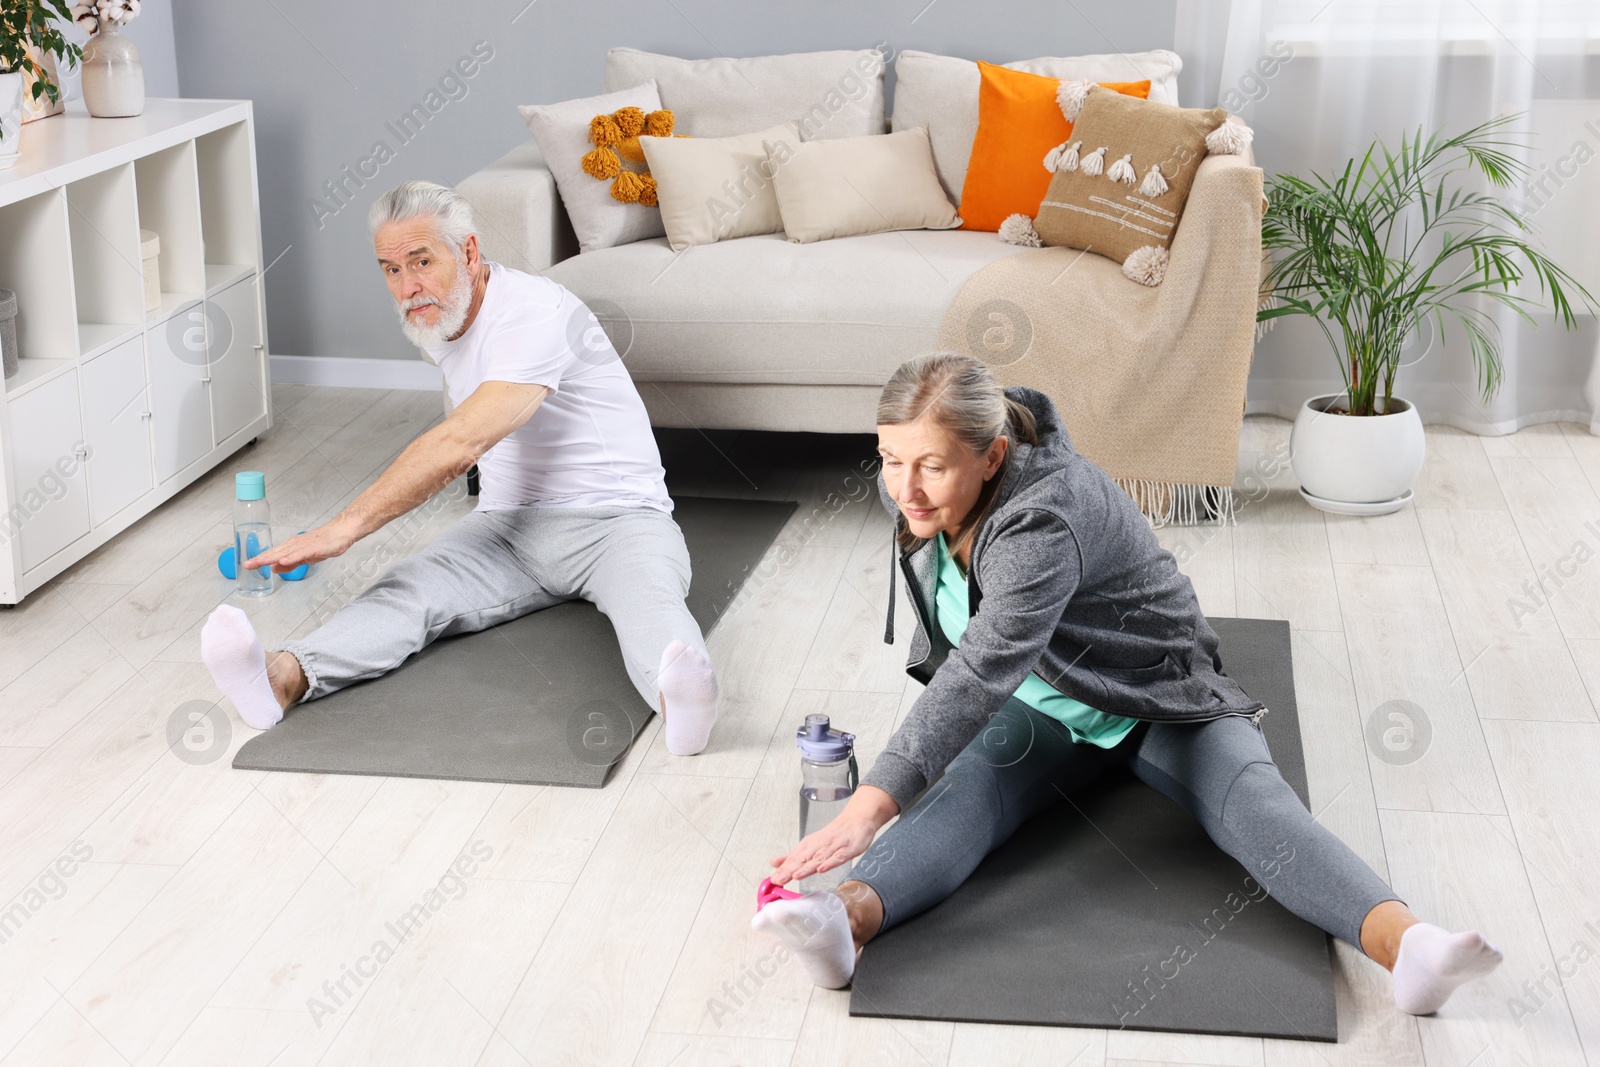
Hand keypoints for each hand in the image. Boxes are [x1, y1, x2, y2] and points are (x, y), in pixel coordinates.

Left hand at [242, 520, 356, 572]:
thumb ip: (290, 564)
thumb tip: (274, 568)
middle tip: (246, 564)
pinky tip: (283, 561)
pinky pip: (300, 554)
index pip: (272, 554)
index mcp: (291, 547)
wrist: (340, 532)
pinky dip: (291, 558)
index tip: (247, 565)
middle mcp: (294, 544)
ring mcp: (303, 545)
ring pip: (284, 552)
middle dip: (260, 559)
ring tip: (259, 563)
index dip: (259, 560)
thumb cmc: (325, 543)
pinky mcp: (313, 548)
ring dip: (271, 558)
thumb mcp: (305, 557)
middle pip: (274, 552)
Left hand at [768, 815, 878, 886]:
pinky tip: (822, 869)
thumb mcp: (811, 844)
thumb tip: (774, 863)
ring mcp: (834, 847)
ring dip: (806, 868)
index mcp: (809, 845)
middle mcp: (820, 845)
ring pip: (818, 859)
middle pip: (803, 859)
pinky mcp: (848, 849)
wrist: (856, 820)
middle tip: (778, 880)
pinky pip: (838, 857)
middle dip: (790, 870)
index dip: (783, 869)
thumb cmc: (834, 834)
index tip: (773, 879)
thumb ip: (793, 856)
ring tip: (795, 876)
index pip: (794, 858)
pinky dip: (830, 863)